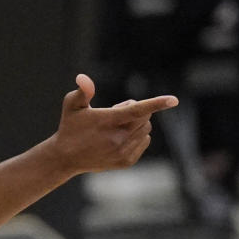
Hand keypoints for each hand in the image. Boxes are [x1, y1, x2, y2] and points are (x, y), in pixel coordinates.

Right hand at [52, 74, 177, 174]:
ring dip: (137, 122)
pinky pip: (144, 141)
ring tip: (116, 125)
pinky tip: (119, 137)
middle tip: (117, 112)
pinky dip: (138, 135)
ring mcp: (122, 151)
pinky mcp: (126, 161)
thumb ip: (82, 90)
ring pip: (146, 129)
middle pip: (144, 117)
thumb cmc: (70, 127)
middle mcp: (117, 138)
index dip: (156, 103)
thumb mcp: (72, 105)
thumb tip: (83, 77)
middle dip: (137, 109)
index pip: (136, 110)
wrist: (65, 158)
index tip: (173, 100)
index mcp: (107, 121)